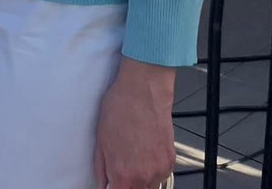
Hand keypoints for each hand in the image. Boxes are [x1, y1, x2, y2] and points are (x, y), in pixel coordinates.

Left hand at [94, 57, 174, 188]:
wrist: (143, 91)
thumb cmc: (120, 109)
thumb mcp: (100, 140)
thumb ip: (102, 168)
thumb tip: (102, 182)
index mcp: (124, 174)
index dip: (112, 188)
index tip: (111, 182)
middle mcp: (145, 176)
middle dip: (126, 184)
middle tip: (121, 168)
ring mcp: (160, 169)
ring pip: (149, 186)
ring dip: (140, 178)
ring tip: (133, 155)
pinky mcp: (171, 161)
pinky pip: (160, 174)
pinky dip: (152, 168)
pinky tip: (144, 151)